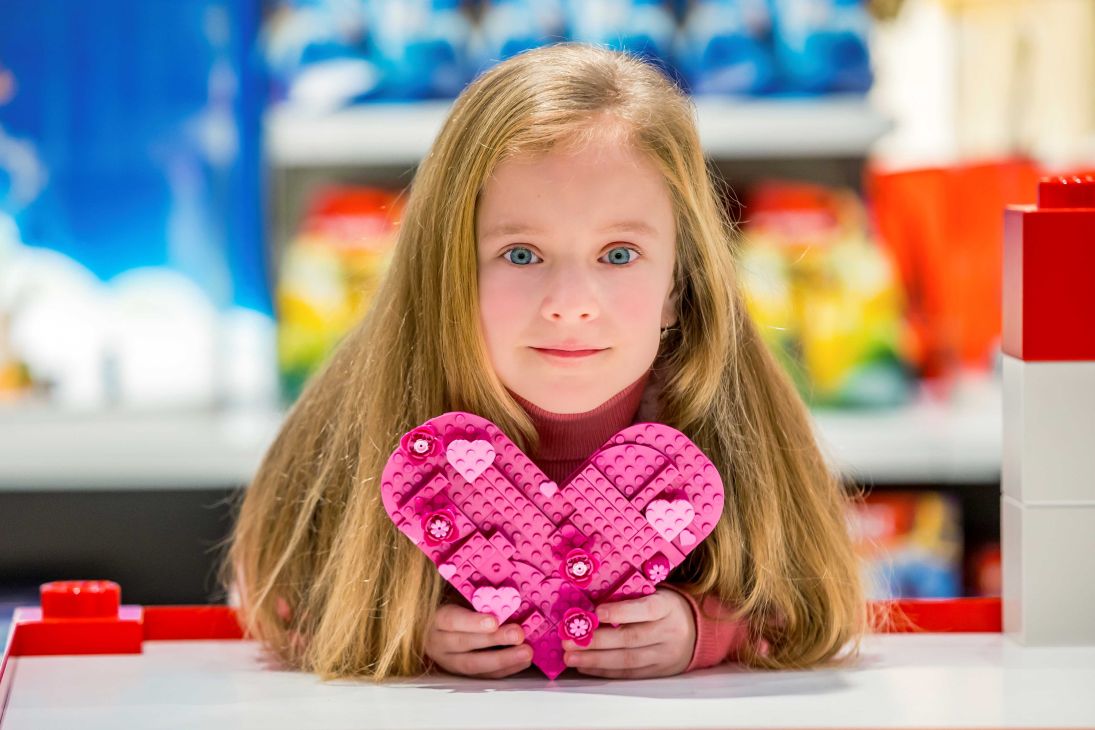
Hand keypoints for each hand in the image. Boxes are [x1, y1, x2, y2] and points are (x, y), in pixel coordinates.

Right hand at [424, 603, 532, 677]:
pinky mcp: (464, 674)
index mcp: (437, 619)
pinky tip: (522, 661)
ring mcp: (449, 661)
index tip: (494, 621)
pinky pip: (484, 675)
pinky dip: (506, 669)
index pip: (451, 620)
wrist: (444, 627)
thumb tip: (506, 596)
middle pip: (464, 644)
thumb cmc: (458, 605)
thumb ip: (478, 598)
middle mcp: (439, 643)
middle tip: (518, 634)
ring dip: (503, 659)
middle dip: (494, 640)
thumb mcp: (461, 597)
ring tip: (526, 652)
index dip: (472, 622)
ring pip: (474, 664)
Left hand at [562, 588, 695, 678]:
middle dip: (597, 641)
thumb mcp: (655, 594)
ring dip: (595, 660)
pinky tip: (584, 667)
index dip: (621, 612)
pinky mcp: (658, 671)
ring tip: (571, 657)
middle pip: (631, 639)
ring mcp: (664, 655)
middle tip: (569, 641)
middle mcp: (668, 632)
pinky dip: (604, 671)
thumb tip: (589, 602)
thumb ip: (630, 598)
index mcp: (667, 607)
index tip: (596, 613)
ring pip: (627, 660)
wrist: (696, 630)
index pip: (645, 610)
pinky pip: (629, 674)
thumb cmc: (664, 607)